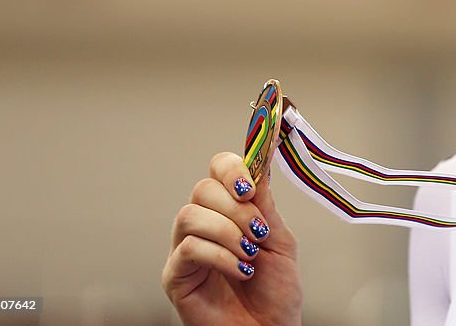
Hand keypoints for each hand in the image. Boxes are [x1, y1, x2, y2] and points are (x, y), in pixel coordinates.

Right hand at [162, 152, 302, 324]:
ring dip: (227, 232)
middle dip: (236, 208)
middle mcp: (204, 224)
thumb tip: (259, 163)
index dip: (231, 169)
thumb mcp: (280, 241)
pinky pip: (189, 248)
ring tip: (250, 255)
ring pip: (190, 215)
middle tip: (258, 232)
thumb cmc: (275, 292)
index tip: (250, 187)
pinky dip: (220, 256)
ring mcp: (186, 249)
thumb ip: (265, 205)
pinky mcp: (176, 275)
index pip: (218, 170)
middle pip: (202, 189)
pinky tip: (240, 270)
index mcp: (230, 210)